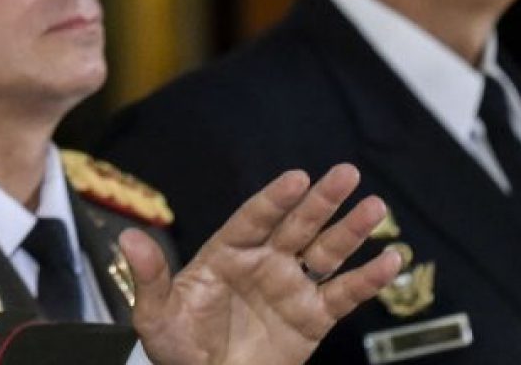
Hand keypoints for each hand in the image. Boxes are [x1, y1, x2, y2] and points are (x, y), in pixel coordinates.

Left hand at [126, 164, 401, 364]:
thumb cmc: (176, 349)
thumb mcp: (155, 316)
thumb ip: (150, 278)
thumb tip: (128, 237)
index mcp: (225, 255)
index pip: (253, 220)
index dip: (275, 200)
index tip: (297, 177)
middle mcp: (262, 264)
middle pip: (296, 225)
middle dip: (321, 201)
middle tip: (346, 173)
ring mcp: (290, 288)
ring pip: (326, 252)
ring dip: (351, 231)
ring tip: (376, 207)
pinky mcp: (312, 319)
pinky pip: (343, 294)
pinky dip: (368, 279)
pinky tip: (392, 260)